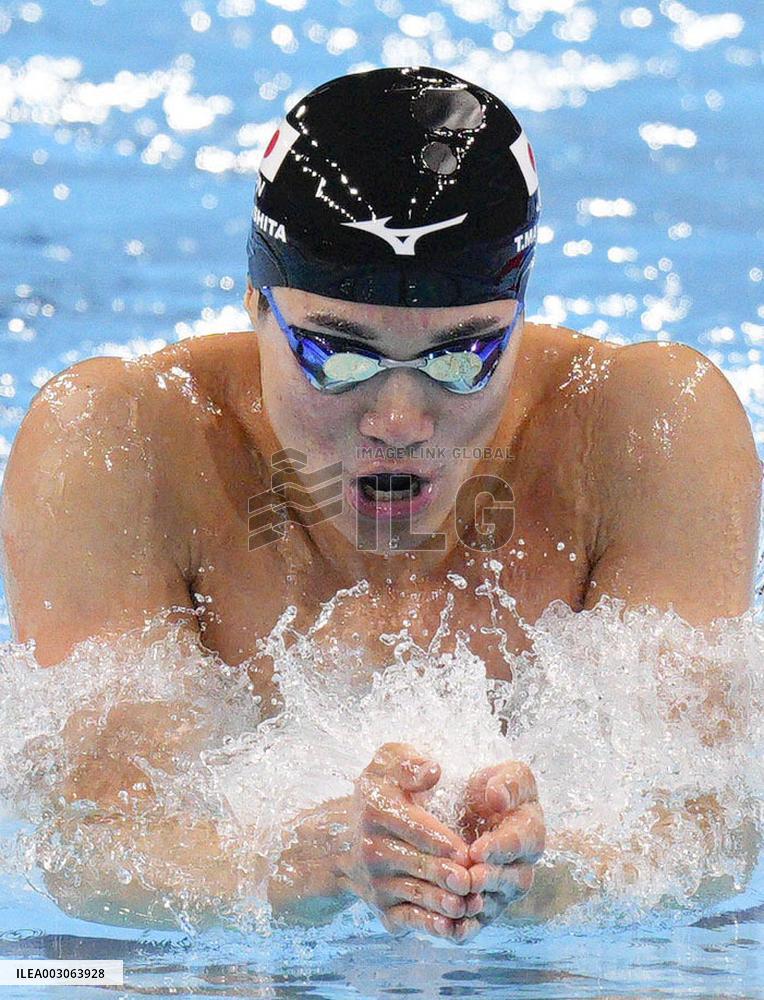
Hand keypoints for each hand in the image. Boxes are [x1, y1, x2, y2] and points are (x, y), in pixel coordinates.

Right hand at [340, 743, 482, 940]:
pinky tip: (451, 926)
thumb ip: (410, 763)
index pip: (413, 826)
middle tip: (471, 880)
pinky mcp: (382, 908)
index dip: (441, 839)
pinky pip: (408, 919)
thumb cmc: (380, 794)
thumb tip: (434, 770)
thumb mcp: (387, 765)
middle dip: (446, 874)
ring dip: (443, 903)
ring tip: (468, 904)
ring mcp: (376, 882)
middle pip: (416, 864)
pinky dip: (430, 925)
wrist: (344, 840)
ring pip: (415, 894)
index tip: (465, 849)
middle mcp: (372, 849)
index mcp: (377, 810)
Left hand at [460, 761, 544, 933]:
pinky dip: (465, 929)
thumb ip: (506, 782)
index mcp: (530, 829)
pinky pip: (479, 922)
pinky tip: (448, 930)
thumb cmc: (492, 787)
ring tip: (459, 903)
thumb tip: (498, 798)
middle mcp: (522, 863)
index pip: (522, 841)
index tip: (479, 849)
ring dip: (479, 906)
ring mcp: (504, 887)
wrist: (470, 807)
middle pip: (513, 878)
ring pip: (496, 903)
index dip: (501, 847)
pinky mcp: (486, 904)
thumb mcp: (506, 774)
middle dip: (491, 879)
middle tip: (470, 878)